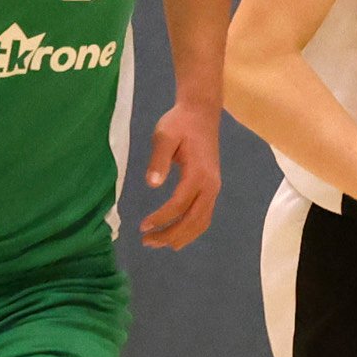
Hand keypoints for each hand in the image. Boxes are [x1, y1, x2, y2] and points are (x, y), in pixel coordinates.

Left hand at [135, 98, 222, 248]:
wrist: (201, 114)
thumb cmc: (180, 123)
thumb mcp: (164, 136)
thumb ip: (158, 160)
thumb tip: (152, 184)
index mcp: (198, 174)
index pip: (179, 204)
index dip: (161, 218)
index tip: (142, 226)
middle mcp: (211, 185)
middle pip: (194, 219)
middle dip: (171, 234)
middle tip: (147, 241)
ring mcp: (214, 188)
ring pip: (202, 221)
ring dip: (182, 235)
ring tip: (159, 243)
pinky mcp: (211, 188)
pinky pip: (204, 215)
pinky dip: (192, 229)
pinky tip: (177, 235)